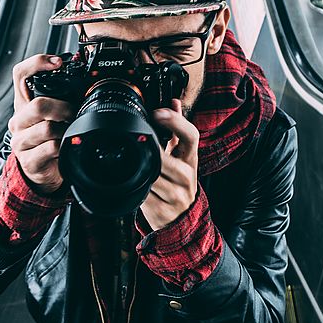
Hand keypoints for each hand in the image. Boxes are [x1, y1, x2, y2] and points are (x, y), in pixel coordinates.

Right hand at [9, 55, 73, 192]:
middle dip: (63, 108)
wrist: (42, 172)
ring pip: (47, 128)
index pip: (21, 75)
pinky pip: (51, 148)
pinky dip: (64, 146)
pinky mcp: (29, 160)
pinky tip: (66, 146)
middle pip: (38, 105)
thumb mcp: (52, 116)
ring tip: (71, 132)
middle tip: (73, 113)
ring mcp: (21, 141)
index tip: (58, 62)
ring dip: (66, 129)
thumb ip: (62, 99)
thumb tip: (89, 79)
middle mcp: (19, 121)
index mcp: (23, 104)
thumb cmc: (49, 140)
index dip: (37, 63)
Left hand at [140, 99, 199, 230]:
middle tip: (136, 138)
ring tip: (131, 160)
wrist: (184, 219)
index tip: (157, 112)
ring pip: (153, 178)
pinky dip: (136, 188)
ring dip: (141, 170)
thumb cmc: (180, 182)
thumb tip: (174, 103)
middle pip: (166, 159)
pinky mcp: (162, 210)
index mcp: (190, 159)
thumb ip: (177, 130)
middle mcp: (187, 177)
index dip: (175, 122)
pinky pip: (145, 196)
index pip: (191, 136)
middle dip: (151, 150)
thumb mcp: (182, 156)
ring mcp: (176, 195)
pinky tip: (131, 182)